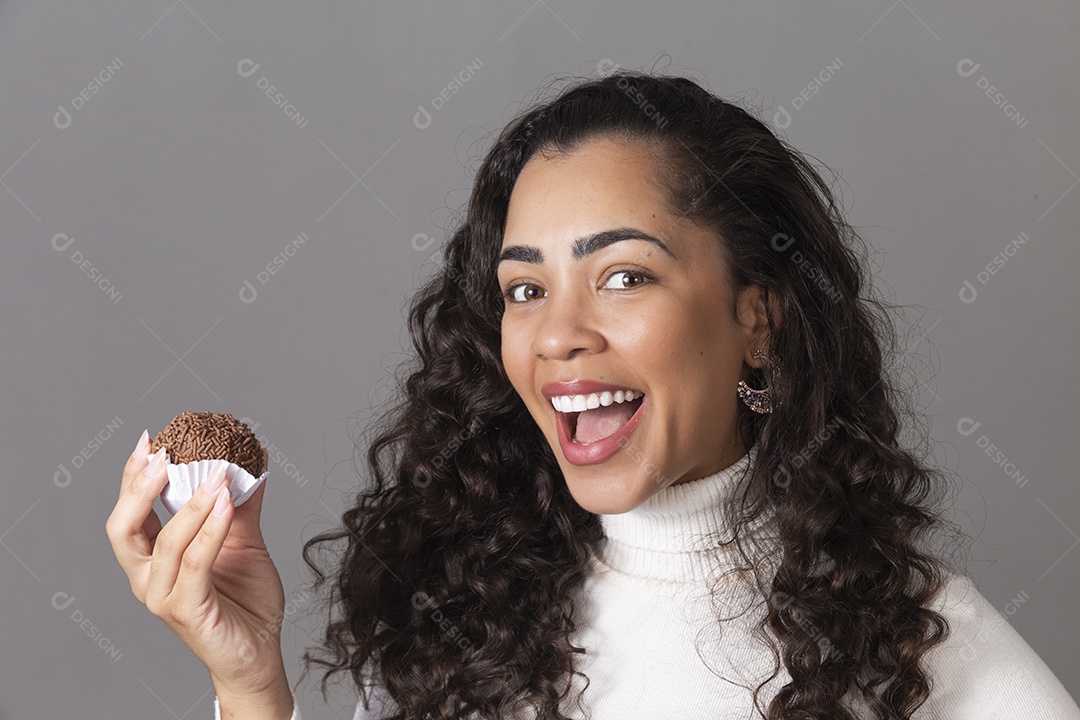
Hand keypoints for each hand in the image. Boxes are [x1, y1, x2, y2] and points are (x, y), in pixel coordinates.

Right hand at [106, 430, 288, 696]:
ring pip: (164, 542)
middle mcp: (148, 577)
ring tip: (217, 474)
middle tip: (164, 453)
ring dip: (192, 503)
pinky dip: (211, 529)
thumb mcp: (244, 540)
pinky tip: (226, 503)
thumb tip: (252, 458)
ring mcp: (163, 596)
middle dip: (138, 487)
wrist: (260, 652)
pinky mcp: (186, 611)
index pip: (131, 512)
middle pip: (123, 528)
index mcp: (153, 558)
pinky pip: (196, 563)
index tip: (149, 439)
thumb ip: (240, 503)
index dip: (134, 476)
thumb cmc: (244, 601)